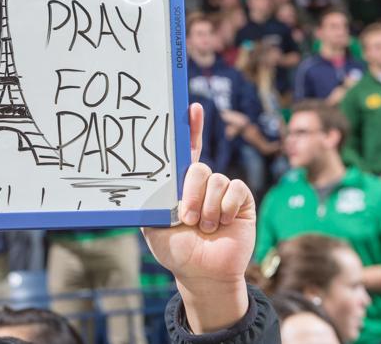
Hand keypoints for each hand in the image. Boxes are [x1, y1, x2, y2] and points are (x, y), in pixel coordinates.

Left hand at [142, 103, 254, 332]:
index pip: (187, 151)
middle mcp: (203, 184)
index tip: (191, 107)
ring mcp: (223, 190)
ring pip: (215, 180)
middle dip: (191, 194)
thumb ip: (150, 201)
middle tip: (185, 218)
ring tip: (204, 228)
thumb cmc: (175, 249)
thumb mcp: (152, 225)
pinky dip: (225, 207)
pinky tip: (223, 223)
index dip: (191, 128)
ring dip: (207, 208)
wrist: (201, 273)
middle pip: (198, 168)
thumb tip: (138, 181)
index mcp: (181, 185)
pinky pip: (235, 189)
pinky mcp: (241, 200)